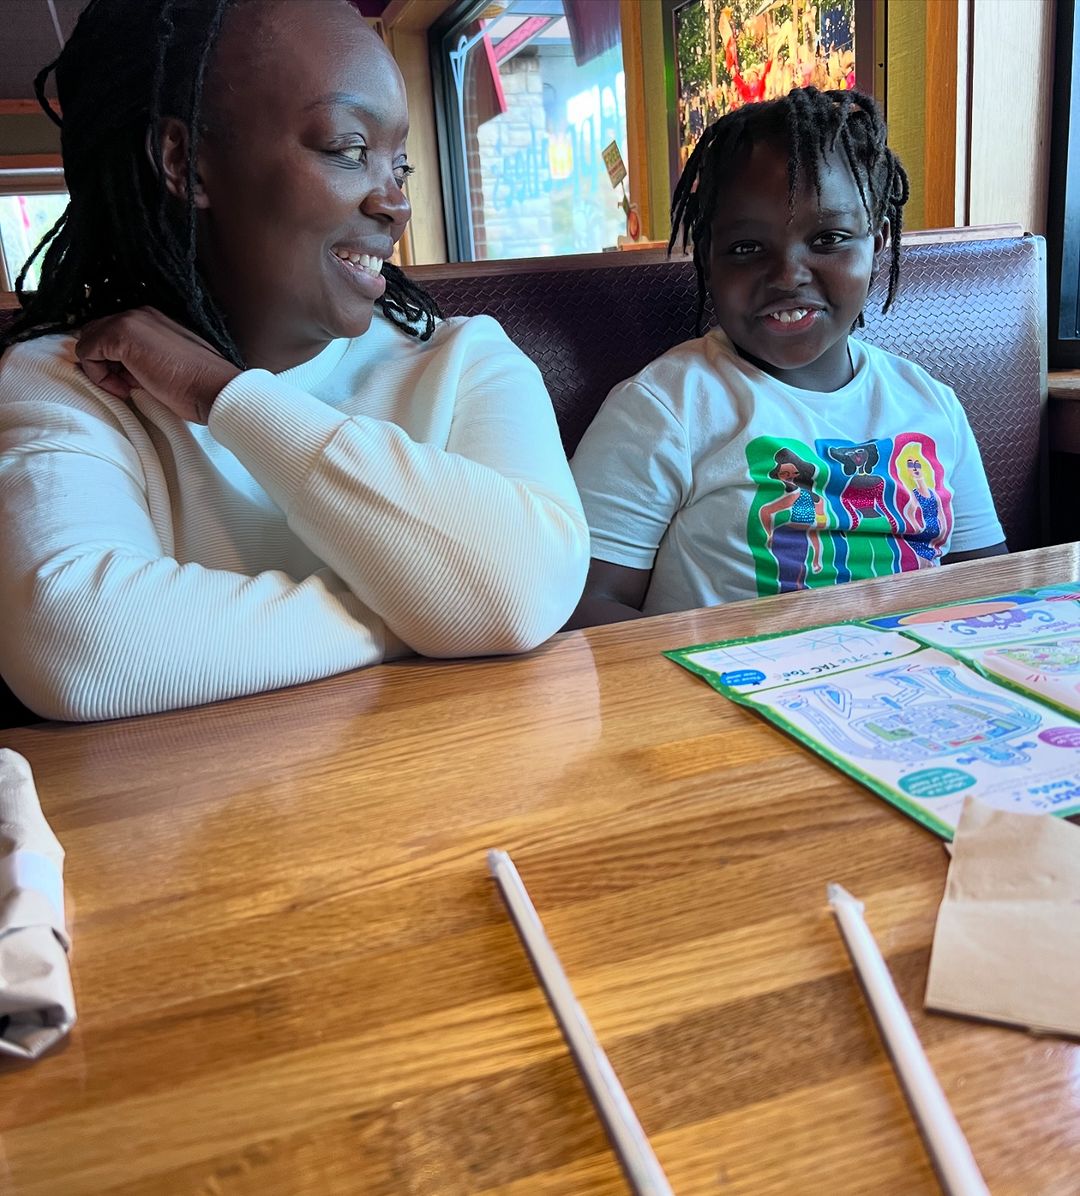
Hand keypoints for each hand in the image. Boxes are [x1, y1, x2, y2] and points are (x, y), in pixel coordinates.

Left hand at [76, 306, 241, 423]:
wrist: (215, 389)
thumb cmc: (199, 385)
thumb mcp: (166, 367)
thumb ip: (141, 360)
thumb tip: (117, 371)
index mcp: (153, 320)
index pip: (112, 333)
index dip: (114, 361)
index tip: (130, 382)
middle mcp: (140, 314)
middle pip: (95, 333)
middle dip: (103, 362)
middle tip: (125, 386)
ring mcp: (129, 321)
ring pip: (88, 341)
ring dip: (100, 369)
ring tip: (126, 388)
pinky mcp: (120, 335)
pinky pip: (87, 353)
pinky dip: (98, 375)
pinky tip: (123, 388)